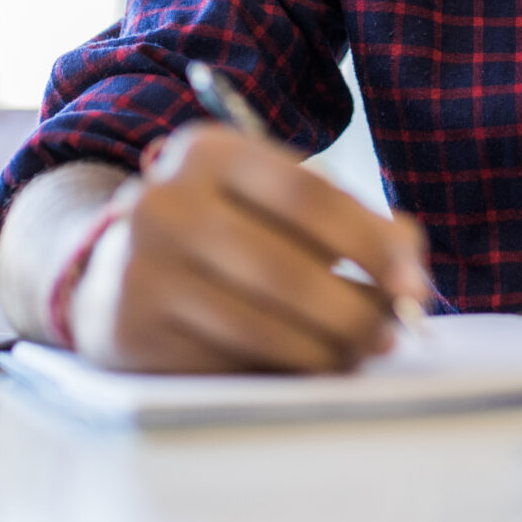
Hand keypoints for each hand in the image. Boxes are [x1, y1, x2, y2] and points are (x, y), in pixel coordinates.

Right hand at [66, 124, 429, 374]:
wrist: (106, 267)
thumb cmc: (217, 229)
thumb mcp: (265, 199)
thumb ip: (340, 221)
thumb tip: (410, 274)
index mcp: (210, 152)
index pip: (310, 197)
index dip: (373, 243)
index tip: (414, 280)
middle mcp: (167, 203)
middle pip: (288, 268)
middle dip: (356, 309)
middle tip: (393, 332)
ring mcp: (142, 269)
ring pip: (261, 325)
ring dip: (326, 349)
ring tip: (356, 351)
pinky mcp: (132, 330)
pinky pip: (229, 360)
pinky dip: (279, 368)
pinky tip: (302, 363)